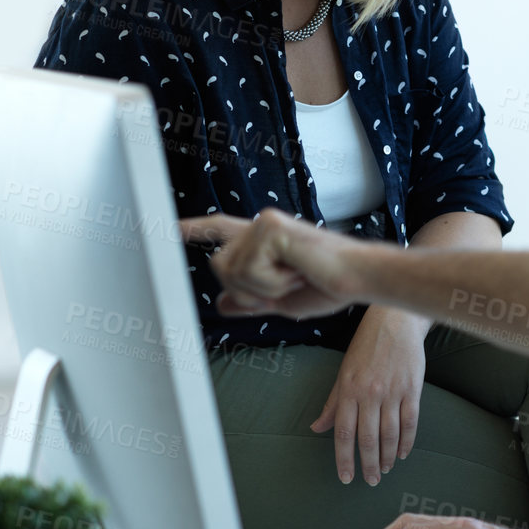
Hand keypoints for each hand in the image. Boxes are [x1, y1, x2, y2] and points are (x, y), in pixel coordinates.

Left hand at [178, 209, 365, 319]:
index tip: (170, 228)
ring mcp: (264, 224)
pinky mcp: (270, 228)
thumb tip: (221, 304)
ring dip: (263, 288)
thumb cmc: (329, 286)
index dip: (195, 229)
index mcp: (263, 241)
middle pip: (219, 266)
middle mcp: (260, 226)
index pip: (221, 230)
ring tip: (296, 276)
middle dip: (247, 290)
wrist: (358, 278)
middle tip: (288, 284)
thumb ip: (249, 300)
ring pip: (231, 271)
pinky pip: (249, 270)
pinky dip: (272, 283)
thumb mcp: (280, 300)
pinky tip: (297, 271)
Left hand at [312, 307, 427, 484]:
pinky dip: (407, 441)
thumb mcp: (343, 372)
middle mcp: (369, 394)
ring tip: (385, 469)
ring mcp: (392, 392)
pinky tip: (403, 453)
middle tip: (370, 481)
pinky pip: (410, 422)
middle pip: (368, 439)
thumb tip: (316, 427)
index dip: (344, 459)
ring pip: (390, 434)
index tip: (346, 477)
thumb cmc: (365, 346)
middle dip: (368, 464)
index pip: (343, 433)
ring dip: (388, 457)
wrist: (395, 321)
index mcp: (348, 390)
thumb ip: (332, 403)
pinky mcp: (412, 389)